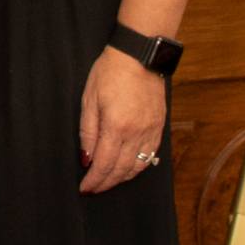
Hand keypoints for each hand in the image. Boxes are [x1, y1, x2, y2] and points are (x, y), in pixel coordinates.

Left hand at [77, 47, 168, 194]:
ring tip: (108, 181)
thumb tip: (86, 158)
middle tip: (94, 189)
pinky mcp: (159, 126)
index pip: (104, 164)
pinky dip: (138, 166)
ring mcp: (150, 130)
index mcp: (116, 126)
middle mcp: (136, 133)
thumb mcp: (89, 99)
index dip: (94, 180)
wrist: (139, 55)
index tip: (85, 188)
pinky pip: (150, 155)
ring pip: (138, 166)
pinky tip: (128, 168)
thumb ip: (87, 132)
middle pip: (121, 169)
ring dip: (122, 178)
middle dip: (106, 183)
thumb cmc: (110, 73)